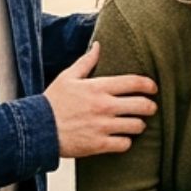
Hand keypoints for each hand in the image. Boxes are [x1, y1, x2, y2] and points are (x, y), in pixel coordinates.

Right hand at [45, 43, 157, 157]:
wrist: (37, 129)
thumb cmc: (52, 102)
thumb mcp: (67, 77)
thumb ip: (86, 61)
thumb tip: (98, 45)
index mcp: (98, 87)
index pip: (134, 82)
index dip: (149, 85)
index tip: (153, 88)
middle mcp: (104, 106)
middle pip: (142, 105)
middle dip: (150, 106)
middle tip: (150, 107)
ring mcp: (103, 126)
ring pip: (137, 126)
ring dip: (139, 125)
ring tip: (135, 124)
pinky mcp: (99, 145)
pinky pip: (125, 144)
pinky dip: (126, 142)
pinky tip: (121, 138)